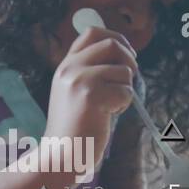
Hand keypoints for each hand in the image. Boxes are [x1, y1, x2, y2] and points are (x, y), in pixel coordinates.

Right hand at [44, 26, 138, 162]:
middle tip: (128, 80)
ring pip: (124, 71)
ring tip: (109, 107)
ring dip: (125, 90)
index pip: (92, 32)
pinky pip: (126, 91)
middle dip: (129, 60)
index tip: (127, 55)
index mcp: (65, 65)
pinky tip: (107, 116)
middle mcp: (70, 68)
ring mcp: (80, 80)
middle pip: (112, 44)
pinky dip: (124, 105)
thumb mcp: (73, 91)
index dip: (116, 38)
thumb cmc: (73, 128)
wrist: (60, 155)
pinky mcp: (92, 96)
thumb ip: (89, 71)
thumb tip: (124, 55)